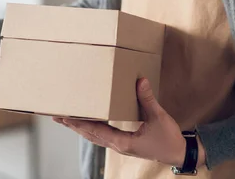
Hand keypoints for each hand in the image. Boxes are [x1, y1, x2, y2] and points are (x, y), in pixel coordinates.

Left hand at [54, 78, 205, 167]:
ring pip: (94, 136)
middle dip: (72, 125)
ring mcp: (119, 146)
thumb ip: (147, 99)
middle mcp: (117, 145)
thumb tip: (140, 81)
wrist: (179, 154)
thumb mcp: (158, 117)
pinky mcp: (124, 143)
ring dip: (79, 128)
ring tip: (65, 118)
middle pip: (89, 135)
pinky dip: (90, 129)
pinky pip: (101, 136)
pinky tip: (87, 123)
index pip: (96, 131)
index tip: (65, 116)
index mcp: (123, 142)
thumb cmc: (168, 138)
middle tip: (56, 116)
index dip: (79, 123)